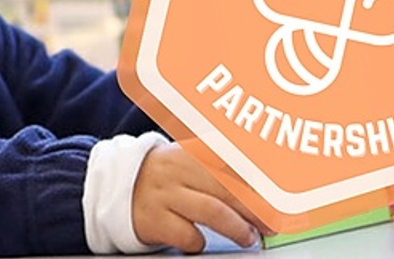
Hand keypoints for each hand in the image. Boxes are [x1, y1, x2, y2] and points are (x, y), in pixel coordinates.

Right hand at [132, 142, 270, 252]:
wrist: (113, 187)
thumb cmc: (164, 178)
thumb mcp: (188, 161)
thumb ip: (222, 170)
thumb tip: (266, 192)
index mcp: (190, 152)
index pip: (232, 163)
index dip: (259, 180)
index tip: (280, 196)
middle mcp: (177, 170)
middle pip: (226, 188)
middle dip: (255, 208)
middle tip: (271, 224)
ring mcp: (164, 194)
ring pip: (211, 211)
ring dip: (237, 227)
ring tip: (248, 237)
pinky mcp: (153, 219)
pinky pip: (186, 234)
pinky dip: (198, 241)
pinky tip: (199, 240)